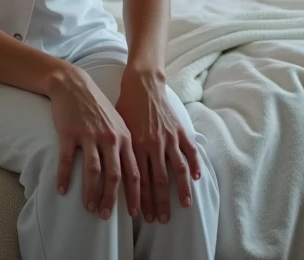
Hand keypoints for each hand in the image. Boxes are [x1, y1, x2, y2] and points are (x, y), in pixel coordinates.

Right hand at [46, 65, 140, 219]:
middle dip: (112, 199)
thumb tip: (133, 176)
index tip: (135, 214)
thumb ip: (125, 147)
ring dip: (91, 192)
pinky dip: (65, 176)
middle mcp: (110, 138)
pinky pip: (67, 160)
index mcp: (125, 138)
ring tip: (88, 208)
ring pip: (93, 170)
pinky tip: (61, 190)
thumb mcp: (117, 125)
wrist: (74, 85)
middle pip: (115, 175)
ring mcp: (90, 135)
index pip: (134, 171)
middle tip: (106, 217)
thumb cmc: (97, 108)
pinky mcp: (70, 133)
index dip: (135, 195)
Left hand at [115, 67, 202, 223]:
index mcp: (135, 145)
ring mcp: (169, 138)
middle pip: (158, 180)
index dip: (140, 200)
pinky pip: (190, 151)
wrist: (142, 84)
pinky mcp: (180, 130)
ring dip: (180, 191)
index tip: (140, 217)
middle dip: (159, 203)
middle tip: (161, 220)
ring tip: (184, 206)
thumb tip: (108, 174)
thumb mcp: (116, 130)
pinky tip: (195, 179)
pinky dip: (194, 165)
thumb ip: (117, 152)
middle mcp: (153, 144)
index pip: (138, 180)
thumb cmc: (125, 107)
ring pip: (177, 170)